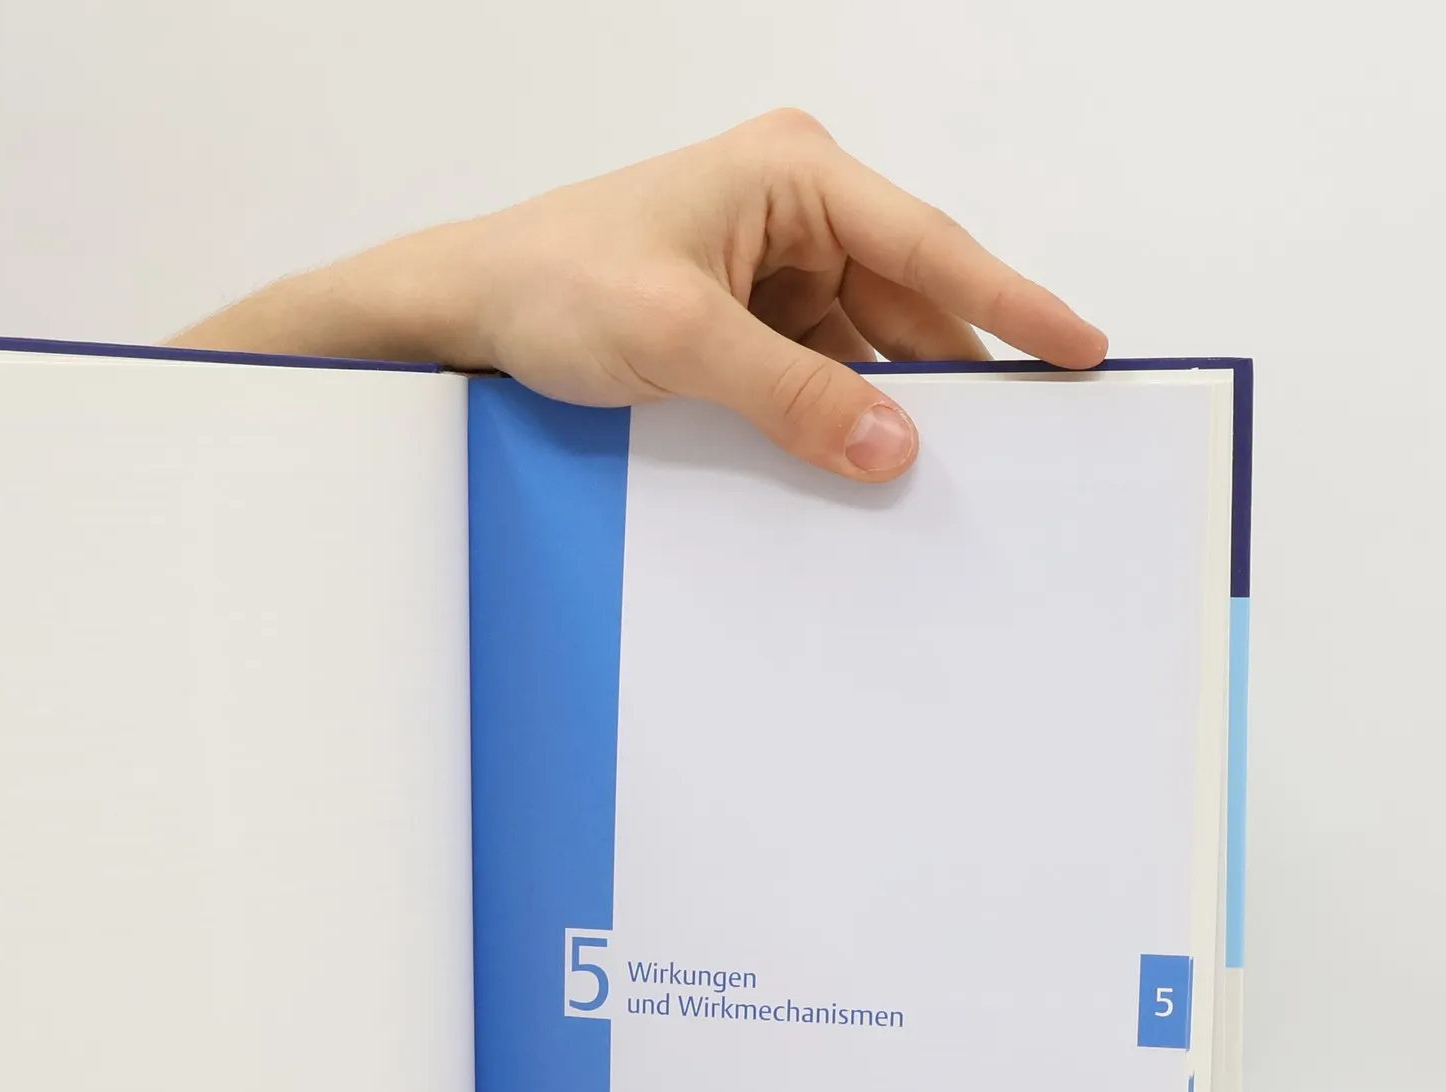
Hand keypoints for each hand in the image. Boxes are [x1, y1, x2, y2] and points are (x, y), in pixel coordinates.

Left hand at [172, 109, 1106, 481]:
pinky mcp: (738, 315)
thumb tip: (894, 443)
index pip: (929, 245)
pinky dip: (834, 413)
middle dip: (948, 370)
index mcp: (790, 173)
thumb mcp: (679, 340)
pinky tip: (854, 463)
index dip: (1011, 304)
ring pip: (862, 341)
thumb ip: (791, 393)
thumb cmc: (550, 287)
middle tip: (1015, 445)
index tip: (1081, 351)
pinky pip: (814, 367)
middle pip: (905, 298)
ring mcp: (764, 261)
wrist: (460, 316)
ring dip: (884, 402)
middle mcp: (789, 206)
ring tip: (938, 470)